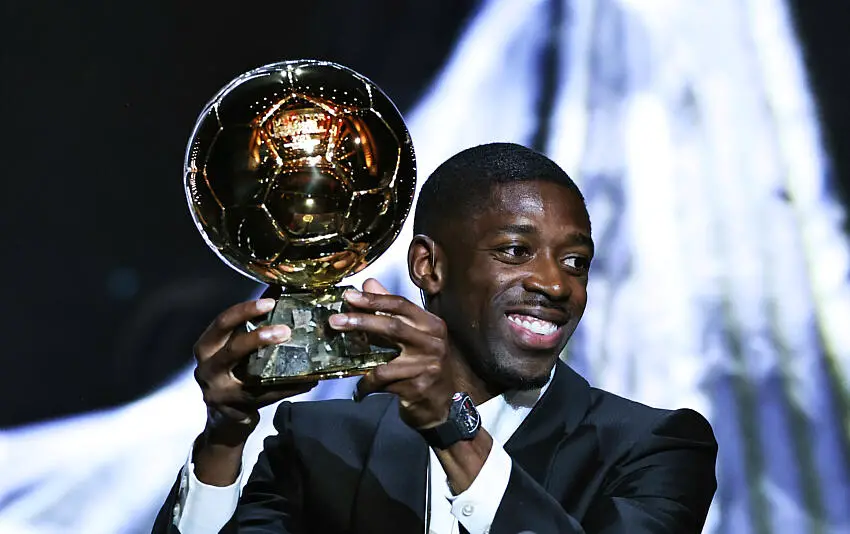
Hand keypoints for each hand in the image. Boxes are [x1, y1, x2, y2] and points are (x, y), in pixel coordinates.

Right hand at [193, 297, 316, 444]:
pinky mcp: (236, 410)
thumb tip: (279, 286)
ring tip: (301, 355)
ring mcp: (219, 392)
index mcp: (206, 346)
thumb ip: (252, 320)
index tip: (270, 302)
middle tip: (286, 330)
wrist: (224, 418)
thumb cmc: (233, 372)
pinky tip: (309, 380)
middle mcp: (206, 368)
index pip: (222, 323)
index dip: (245, 311)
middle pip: (232, 349)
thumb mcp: (235, 346)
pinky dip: (289, 387)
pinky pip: (267, 397)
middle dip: (259, 337)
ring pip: (250, 377)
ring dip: (277, 364)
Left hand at [328, 278, 452, 429]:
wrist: (440, 404)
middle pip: (393, 326)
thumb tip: (368, 283)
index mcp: (431, 325)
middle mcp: (433, 343)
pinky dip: (367, 386)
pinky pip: (383, 383)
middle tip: (335, 321)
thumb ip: (390, 309)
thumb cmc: (423, 365)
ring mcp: (427, 366)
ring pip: (385, 361)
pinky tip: (359, 391)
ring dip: (360, 363)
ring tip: (343, 362)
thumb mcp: (412, 335)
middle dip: (361, 322)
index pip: (401, 304)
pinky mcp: (418, 387)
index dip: (374, 299)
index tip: (349, 296)